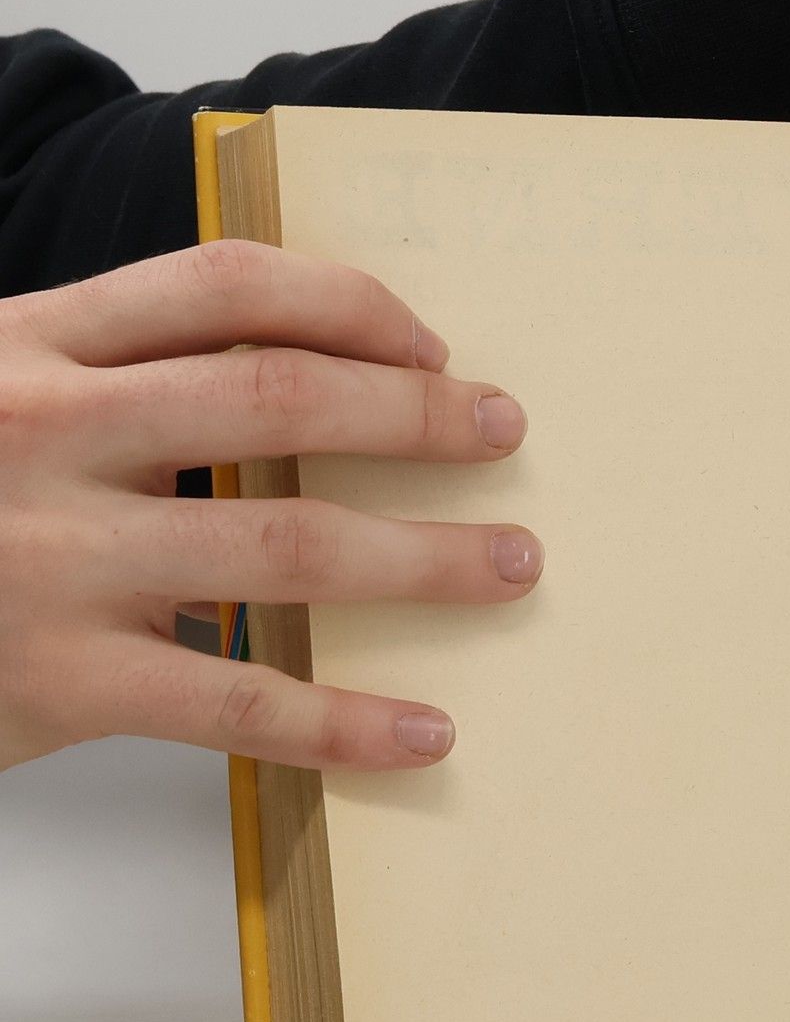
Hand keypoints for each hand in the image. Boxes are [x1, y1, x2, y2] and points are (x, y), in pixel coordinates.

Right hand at [0, 242, 541, 773]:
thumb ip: (115, 388)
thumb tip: (308, 402)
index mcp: (30, 347)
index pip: (225, 287)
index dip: (351, 306)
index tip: (432, 347)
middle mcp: (43, 433)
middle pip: (278, 399)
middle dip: (417, 419)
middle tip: (504, 435)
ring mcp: (50, 558)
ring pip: (288, 544)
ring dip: (425, 558)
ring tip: (511, 564)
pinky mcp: (59, 679)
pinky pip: (240, 699)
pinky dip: (346, 723)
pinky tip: (424, 733)